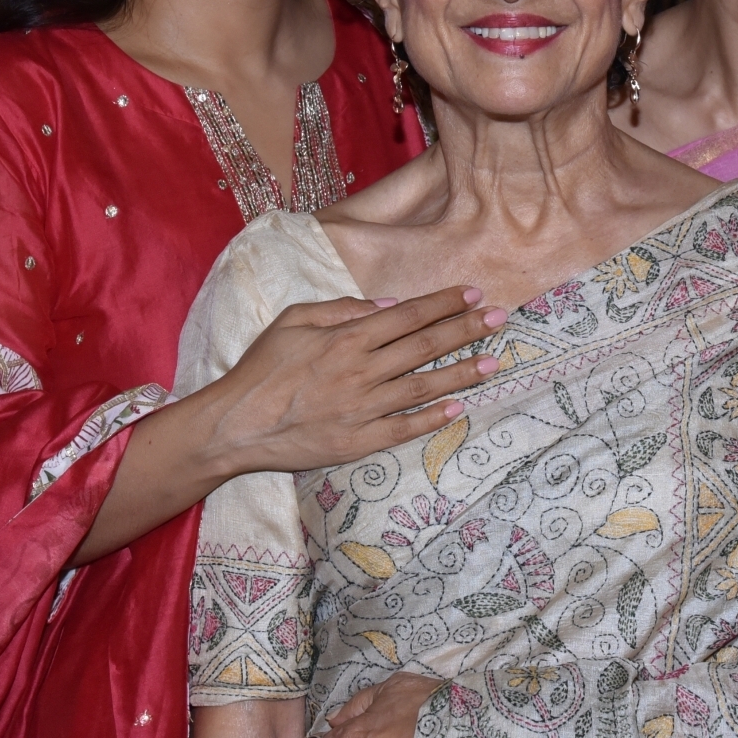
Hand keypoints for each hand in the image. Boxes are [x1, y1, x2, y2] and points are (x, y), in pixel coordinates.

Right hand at [209, 287, 503, 477]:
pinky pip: (405, 428)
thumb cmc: (261, 370)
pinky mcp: (360, 441)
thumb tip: (386, 305)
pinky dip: (433, 417)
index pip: (408, 316)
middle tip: (500, 319)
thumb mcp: (292, 321)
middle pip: (425, 346)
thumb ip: (340, 309)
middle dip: (466, 330)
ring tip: (493, 362)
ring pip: (424, 386)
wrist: (237, 425)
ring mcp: (364, 408)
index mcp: (348, 338)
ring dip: (462, 373)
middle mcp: (363, 371)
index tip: (474, 295)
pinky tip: (457, 408)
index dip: (444, 304)